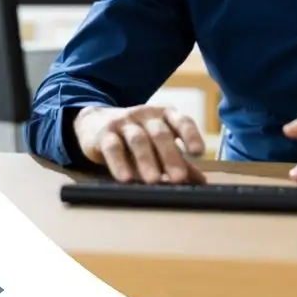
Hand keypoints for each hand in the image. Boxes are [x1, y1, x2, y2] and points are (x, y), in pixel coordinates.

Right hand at [73, 105, 206, 184]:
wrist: (95, 121)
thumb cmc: (136, 135)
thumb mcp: (158, 143)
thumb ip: (178, 159)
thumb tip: (201, 181)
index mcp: (165, 115)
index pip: (182, 121)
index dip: (191, 135)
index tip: (198, 152)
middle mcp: (146, 115)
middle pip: (160, 133)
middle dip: (170, 156)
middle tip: (179, 178)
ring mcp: (125, 122)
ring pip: (138, 140)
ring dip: (146, 160)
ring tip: (153, 181)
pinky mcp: (104, 133)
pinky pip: (112, 147)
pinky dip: (119, 163)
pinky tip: (125, 179)